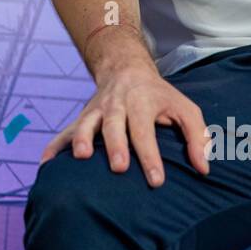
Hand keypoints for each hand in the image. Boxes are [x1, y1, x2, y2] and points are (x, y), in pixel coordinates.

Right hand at [41, 56, 210, 186]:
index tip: (156, 181)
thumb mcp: (185, 109)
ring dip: (82, 139)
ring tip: (81, 158)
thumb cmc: (160, 97)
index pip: (146, 132)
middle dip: (115, 146)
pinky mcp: (83, 117)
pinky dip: (55, 146)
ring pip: (86, 124)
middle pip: (114, 126)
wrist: (125, 68)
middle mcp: (117, 105)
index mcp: (142, 103)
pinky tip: (46, 165)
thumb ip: (197, 137)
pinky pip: (66, 131)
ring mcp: (96, 110)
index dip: (150, 156)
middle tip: (119, 168)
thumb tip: (203, 168)